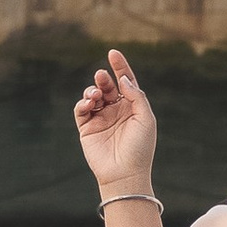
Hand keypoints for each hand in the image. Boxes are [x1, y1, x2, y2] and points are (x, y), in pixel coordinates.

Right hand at [73, 46, 157, 199]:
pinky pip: (81, 109)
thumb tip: (123, 79)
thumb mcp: (146, 118)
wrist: (125, 173)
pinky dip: (82, 102)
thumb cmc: (140, 147)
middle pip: (107, 86)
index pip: (125, 82)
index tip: (112, 53)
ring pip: (93, 95)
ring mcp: (100, 119)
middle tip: (101, 75)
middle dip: (103, 78)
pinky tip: (89, 102)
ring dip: (92, 89)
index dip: (119, 66)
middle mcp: (116, 110)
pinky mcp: (86, 128)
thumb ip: (136, 96)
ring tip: (95, 94)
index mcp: (132, 107)